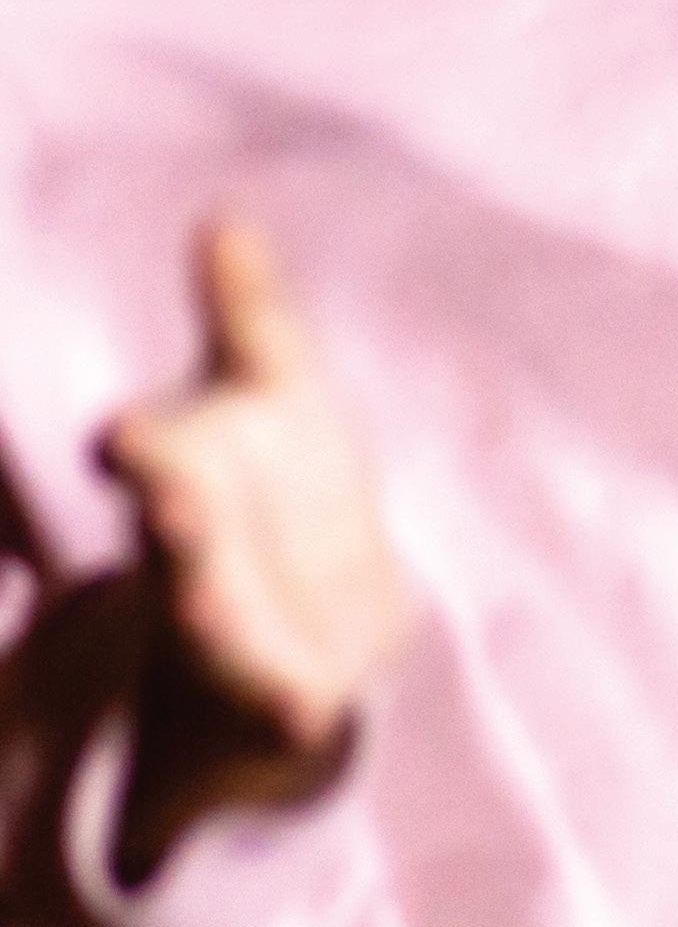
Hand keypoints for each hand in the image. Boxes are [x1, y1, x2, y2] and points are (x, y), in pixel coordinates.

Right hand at [102, 222, 411, 759]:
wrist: (296, 643)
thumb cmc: (272, 493)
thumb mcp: (271, 393)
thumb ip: (246, 313)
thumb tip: (220, 219)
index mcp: (193, 470)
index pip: (174, 443)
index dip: (150, 441)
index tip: (117, 432)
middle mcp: (193, 551)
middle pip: (182, 533)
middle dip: (174, 510)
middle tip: (159, 485)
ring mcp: (227, 631)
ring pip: (215, 619)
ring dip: (210, 603)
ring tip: (202, 597)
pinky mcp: (281, 695)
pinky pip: (284, 700)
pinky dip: (290, 702)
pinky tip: (311, 707)